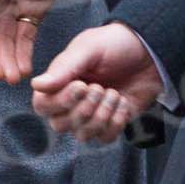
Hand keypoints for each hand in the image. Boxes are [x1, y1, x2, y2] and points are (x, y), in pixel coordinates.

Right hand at [31, 22, 162, 143]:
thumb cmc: (114, 45)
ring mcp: (90, 116)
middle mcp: (70, 102)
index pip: (42, 105)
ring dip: (101, 116)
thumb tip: (36, 84)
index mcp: (59, 82)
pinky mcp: (110, 124)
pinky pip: (105, 138)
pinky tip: (123, 103)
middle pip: (59, 125)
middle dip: (84, 109)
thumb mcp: (88, 48)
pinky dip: (116, 123)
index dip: (60, 101)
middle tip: (100, 88)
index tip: (82, 85)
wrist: (149, 52)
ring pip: (82, 135)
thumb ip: (63, 68)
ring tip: (114, 94)